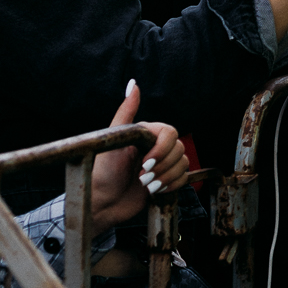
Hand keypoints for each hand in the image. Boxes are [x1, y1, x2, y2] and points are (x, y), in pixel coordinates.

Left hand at [89, 81, 188, 229]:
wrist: (103, 203)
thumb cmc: (103, 171)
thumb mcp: (112, 139)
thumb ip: (125, 111)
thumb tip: (133, 83)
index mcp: (145, 134)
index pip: (170, 133)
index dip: (162, 149)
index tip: (146, 162)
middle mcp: (155, 146)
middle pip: (179, 149)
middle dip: (162, 167)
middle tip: (142, 177)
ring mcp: (161, 163)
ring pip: (183, 163)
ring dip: (166, 177)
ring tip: (146, 186)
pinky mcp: (165, 180)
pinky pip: (183, 178)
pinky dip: (172, 185)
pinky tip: (155, 191)